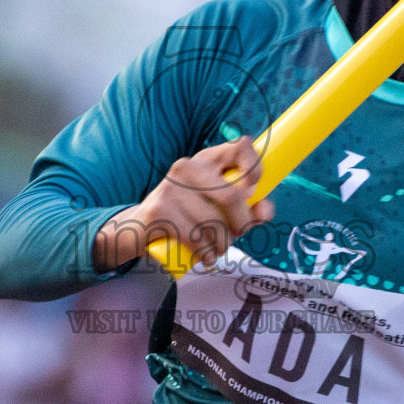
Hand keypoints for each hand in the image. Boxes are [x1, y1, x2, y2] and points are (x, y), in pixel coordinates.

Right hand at [94, 135, 274, 271]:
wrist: (139, 229)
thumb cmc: (187, 217)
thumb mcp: (218, 209)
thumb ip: (248, 210)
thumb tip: (265, 210)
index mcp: (207, 160)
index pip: (240, 147)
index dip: (255, 168)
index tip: (254, 192)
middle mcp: (188, 167)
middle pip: (232, 195)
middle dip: (242, 223)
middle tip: (238, 235)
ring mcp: (170, 187)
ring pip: (214, 222)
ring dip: (222, 244)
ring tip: (216, 248)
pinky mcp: (159, 210)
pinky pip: (195, 237)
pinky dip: (206, 253)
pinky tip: (205, 256)